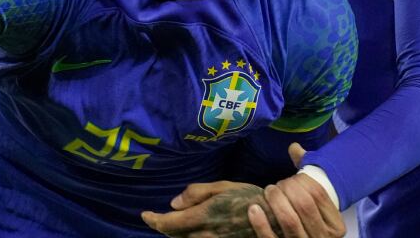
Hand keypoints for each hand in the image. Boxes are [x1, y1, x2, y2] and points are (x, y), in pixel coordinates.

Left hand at [142, 181, 281, 236]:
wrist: (274, 217)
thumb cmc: (250, 197)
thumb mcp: (223, 186)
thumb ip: (197, 193)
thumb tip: (173, 202)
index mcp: (203, 215)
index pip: (168, 224)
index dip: (153, 219)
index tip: (144, 214)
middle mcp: (205, 234)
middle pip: (174, 236)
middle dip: (164, 227)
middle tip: (158, 218)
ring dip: (177, 234)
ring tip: (174, 224)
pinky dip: (191, 237)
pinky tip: (192, 231)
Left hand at [248, 144, 343, 237]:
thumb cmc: (310, 222)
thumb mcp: (317, 206)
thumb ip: (308, 177)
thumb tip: (294, 147)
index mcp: (336, 225)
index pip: (318, 193)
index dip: (301, 181)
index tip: (290, 179)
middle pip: (304, 205)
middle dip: (287, 188)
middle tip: (277, 186)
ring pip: (289, 221)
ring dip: (275, 201)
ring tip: (268, 191)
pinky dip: (261, 223)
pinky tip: (254, 209)